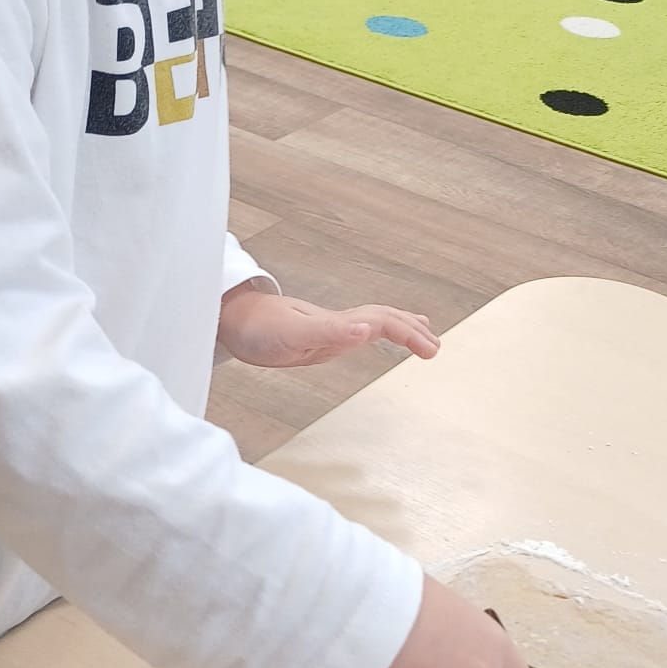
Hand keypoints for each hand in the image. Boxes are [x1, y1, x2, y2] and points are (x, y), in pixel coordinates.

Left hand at [218, 287, 438, 368]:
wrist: (230, 317)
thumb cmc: (256, 326)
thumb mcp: (293, 334)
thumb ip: (330, 332)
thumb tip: (368, 330)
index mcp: (337, 322)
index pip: (384, 322)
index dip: (409, 334)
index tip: (431, 350)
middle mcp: (338, 322)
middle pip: (385, 319)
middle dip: (413, 331)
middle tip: (436, 348)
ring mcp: (329, 329)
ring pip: (375, 322)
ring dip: (402, 327)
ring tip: (423, 335)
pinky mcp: (318, 337)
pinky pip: (358, 332)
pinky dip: (377, 334)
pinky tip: (373, 338)